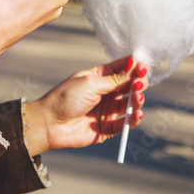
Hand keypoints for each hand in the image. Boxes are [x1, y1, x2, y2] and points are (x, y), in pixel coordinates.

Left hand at [22, 56, 149, 155]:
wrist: (49, 124)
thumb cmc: (65, 98)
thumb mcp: (90, 84)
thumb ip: (115, 79)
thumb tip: (135, 66)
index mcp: (99, 77)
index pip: (122, 68)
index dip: (135, 67)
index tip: (144, 66)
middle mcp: (105, 92)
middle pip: (130, 86)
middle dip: (138, 83)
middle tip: (139, 84)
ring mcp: (107, 110)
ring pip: (130, 104)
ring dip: (137, 100)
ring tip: (137, 97)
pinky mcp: (108, 128)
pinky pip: (126, 123)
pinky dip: (133, 118)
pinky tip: (137, 113)